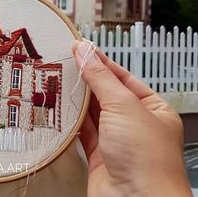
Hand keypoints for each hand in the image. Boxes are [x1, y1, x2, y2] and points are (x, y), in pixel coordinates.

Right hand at [74, 41, 190, 196]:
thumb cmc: (148, 161)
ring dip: (75, 98)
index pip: (123, 77)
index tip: (80, 49)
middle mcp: (135, 125)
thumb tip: (84, 52)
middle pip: (105, 93)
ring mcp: (116, 141)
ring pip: (92, 113)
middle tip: (64, 61)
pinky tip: (60, 107)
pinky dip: (70, 120)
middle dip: (85, 79)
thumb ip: (100, 78)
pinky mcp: (99, 156)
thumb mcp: (123, 106)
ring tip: (57, 79)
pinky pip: (82, 131)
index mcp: (153, 110)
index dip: (100, 61)